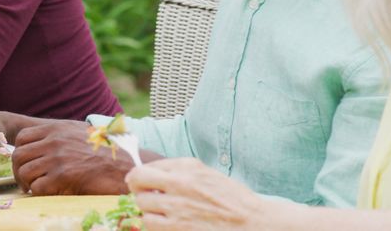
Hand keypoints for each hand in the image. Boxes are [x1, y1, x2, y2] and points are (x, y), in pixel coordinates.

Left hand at [12, 122, 131, 194]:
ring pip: (24, 172)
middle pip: (18, 155)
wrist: (125, 166)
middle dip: (18, 170)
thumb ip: (59, 134)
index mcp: (56, 129)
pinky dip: (39, 193)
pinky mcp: (63, 176)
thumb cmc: (104, 151)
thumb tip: (41, 142)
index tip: (24, 162)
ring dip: (27, 183)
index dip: (19, 152)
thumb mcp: (79, 132)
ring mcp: (58, 158)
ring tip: (36, 188)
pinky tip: (49, 192)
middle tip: (25, 181)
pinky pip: (37, 187)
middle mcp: (54, 141)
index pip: (22, 138)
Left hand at [126, 158, 270, 230]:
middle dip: (139, 190)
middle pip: (136, 185)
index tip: (138, 181)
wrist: (254, 222)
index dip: (138, 176)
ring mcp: (176, 208)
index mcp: (186, 167)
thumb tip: (151, 173)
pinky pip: (150, 225)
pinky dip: (155, 224)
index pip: (144, 168)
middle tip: (147, 196)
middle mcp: (178, 184)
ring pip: (142, 206)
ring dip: (148, 209)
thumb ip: (178, 170)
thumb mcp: (205, 173)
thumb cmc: (232, 198)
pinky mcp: (177, 228)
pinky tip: (167, 223)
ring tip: (162, 212)